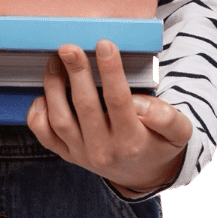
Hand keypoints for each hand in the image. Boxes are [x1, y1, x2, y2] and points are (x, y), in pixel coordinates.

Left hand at [27, 40, 192, 196]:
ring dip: (54, 86)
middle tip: (69, 47)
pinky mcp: (65, 152)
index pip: (119, 102)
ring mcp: (80, 153)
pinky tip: (45, 92)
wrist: (140, 174)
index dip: (111, 72)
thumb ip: (167, 117)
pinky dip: (38, 112)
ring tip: (55, 60)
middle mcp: (103, 149)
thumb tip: (140, 104)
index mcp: (133, 141)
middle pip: (85, 107)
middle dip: (76, 73)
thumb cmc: (158, 143)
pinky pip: (43, 134)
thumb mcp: (178, 132)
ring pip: (60, 119)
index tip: (104, 44)